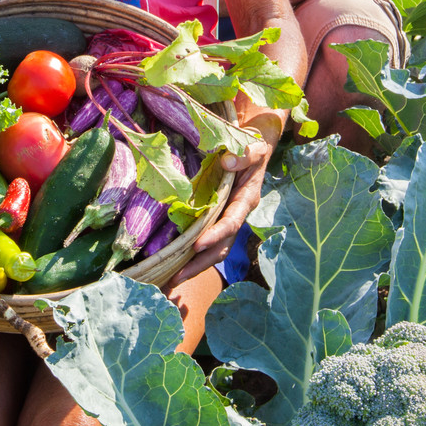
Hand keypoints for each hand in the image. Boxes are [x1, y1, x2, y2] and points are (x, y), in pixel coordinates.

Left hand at [169, 111, 281, 286]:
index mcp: (247, 200)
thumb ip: (244, 155)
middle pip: (221, 247)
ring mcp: (228, 220)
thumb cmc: (253, 148)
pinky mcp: (218, 220)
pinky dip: (192, 255)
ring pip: (214, 250)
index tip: (198, 244)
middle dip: (199, 264)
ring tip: (169, 279)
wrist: (256, 150)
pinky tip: (173, 264)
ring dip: (193, 266)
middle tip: (174, 276)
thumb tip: (226, 163)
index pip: (231, 222)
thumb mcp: (254, 147)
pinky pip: (206, 242)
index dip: (216, 235)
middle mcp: (238, 215)